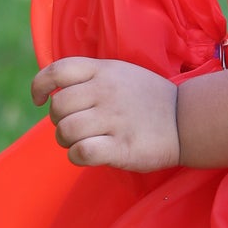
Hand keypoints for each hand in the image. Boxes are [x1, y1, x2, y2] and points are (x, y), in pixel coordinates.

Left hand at [31, 57, 180, 171]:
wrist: (188, 120)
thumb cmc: (150, 99)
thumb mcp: (121, 74)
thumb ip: (90, 77)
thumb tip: (53, 91)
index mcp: (103, 71)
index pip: (57, 71)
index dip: (39, 85)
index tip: (39, 100)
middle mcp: (106, 92)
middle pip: (58, 106)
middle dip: (57, 121)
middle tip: (72, 128)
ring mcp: (114, 119)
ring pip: (66, 130)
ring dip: (66, 141)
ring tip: (81, 142)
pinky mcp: (122, 146)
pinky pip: (82, 152)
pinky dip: (77, 156)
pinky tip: (88, 155)